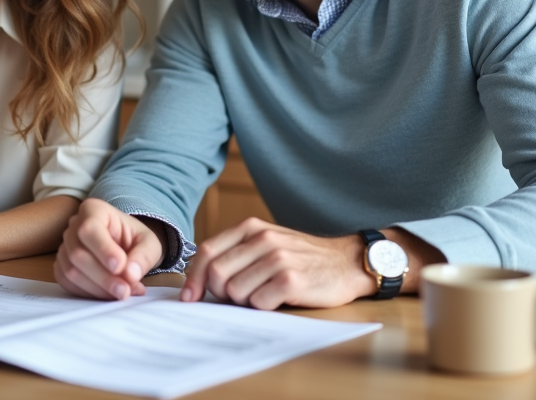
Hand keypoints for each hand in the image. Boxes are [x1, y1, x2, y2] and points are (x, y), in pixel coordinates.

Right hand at [55, 198, 165, 299]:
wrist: (124, 247)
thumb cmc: (134, 240)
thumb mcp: (149, 243)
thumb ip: (144, 256)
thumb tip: (131, 274)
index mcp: (93, 210)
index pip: (89, 228)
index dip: (102, 249)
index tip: (119, 267)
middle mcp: (74, 226)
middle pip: (77, 253)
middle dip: (102, 277)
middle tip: (124, 291)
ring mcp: (64, 247)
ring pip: (71, 271)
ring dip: (98, 288)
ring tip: (122, 293)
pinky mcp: (61, 267)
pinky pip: (68, 283)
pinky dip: (89, 293)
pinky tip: (109, 294)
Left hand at [181, 218, 375, 309]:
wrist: (346, 262)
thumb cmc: (301, 258)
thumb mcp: (267, 243)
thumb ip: (236, 253)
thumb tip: (199, 280)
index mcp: (251, 227)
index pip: (207, 251)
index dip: (194, 277)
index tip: (189, 297)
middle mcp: (263, 238)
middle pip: (217, 274)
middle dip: (220, 293)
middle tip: (239, 297)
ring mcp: (277, 258)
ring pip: (235, 292)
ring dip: (245, 301)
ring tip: (265, 294)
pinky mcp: (292, 279)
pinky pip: (258, 303)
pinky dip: (264, 307)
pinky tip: (278, 299)